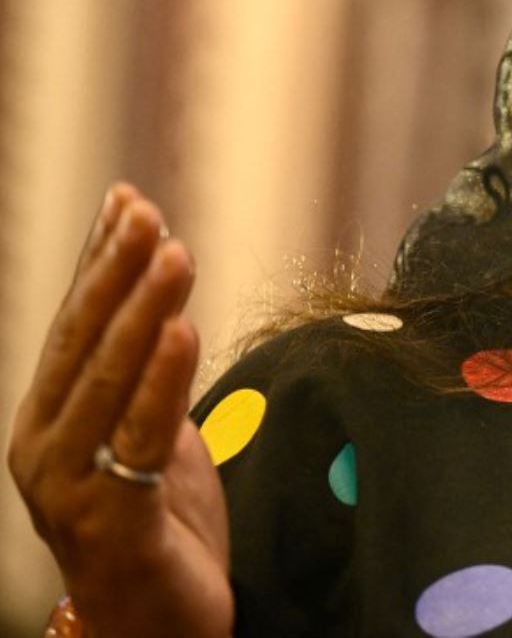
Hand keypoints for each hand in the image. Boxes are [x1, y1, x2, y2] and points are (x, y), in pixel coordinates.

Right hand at [7, 183, 231, 636]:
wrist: (158, 627)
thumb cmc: (157, 525)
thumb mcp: (150, 433)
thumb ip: (148, 374)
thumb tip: (163, 297)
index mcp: (49, 421)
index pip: (74, 326)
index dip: (97, 261)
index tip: (126, 198)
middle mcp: (45, 448)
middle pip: (83, 344)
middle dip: (115, 272)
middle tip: (148, 213)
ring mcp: (71, 487)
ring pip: (108, 381)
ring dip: (143, 312)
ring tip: (174, 253)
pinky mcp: (114, 518)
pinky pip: (141, 437)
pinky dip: (164, 380)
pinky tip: (185, 330)